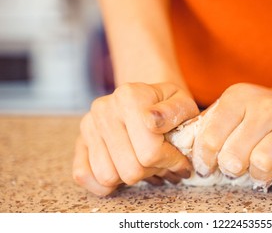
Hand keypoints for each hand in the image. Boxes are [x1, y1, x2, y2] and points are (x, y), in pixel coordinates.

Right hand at [73, 82, 198, 195]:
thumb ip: (174, 111)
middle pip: (130, 170)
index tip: (179, 159)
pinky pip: (83, 175)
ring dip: (131, 178)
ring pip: (108, 177)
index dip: (170, 162)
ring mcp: (89, 125)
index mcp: (130, 96)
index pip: (150, 152)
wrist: (145, 98)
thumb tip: (153, 120)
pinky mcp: (79, 141)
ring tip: (145, 163)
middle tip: (163, 162)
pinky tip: (123, 172)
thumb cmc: (166, 105)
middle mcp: (104, 109)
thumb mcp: (183, 102)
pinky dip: (105, 184)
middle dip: (153, 171)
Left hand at [192, 83, 271, 190]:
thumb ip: (211, 122)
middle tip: (237, 168)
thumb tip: (181, 145)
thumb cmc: (268, 111)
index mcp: (241, 96)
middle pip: (234, 156)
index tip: (207, 167)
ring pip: (262, 164)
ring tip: (261, 170)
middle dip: (231, 169)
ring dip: (258, 175)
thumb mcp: (239, 105)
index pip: (210, 137)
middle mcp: (268, 106)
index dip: (204, 160)